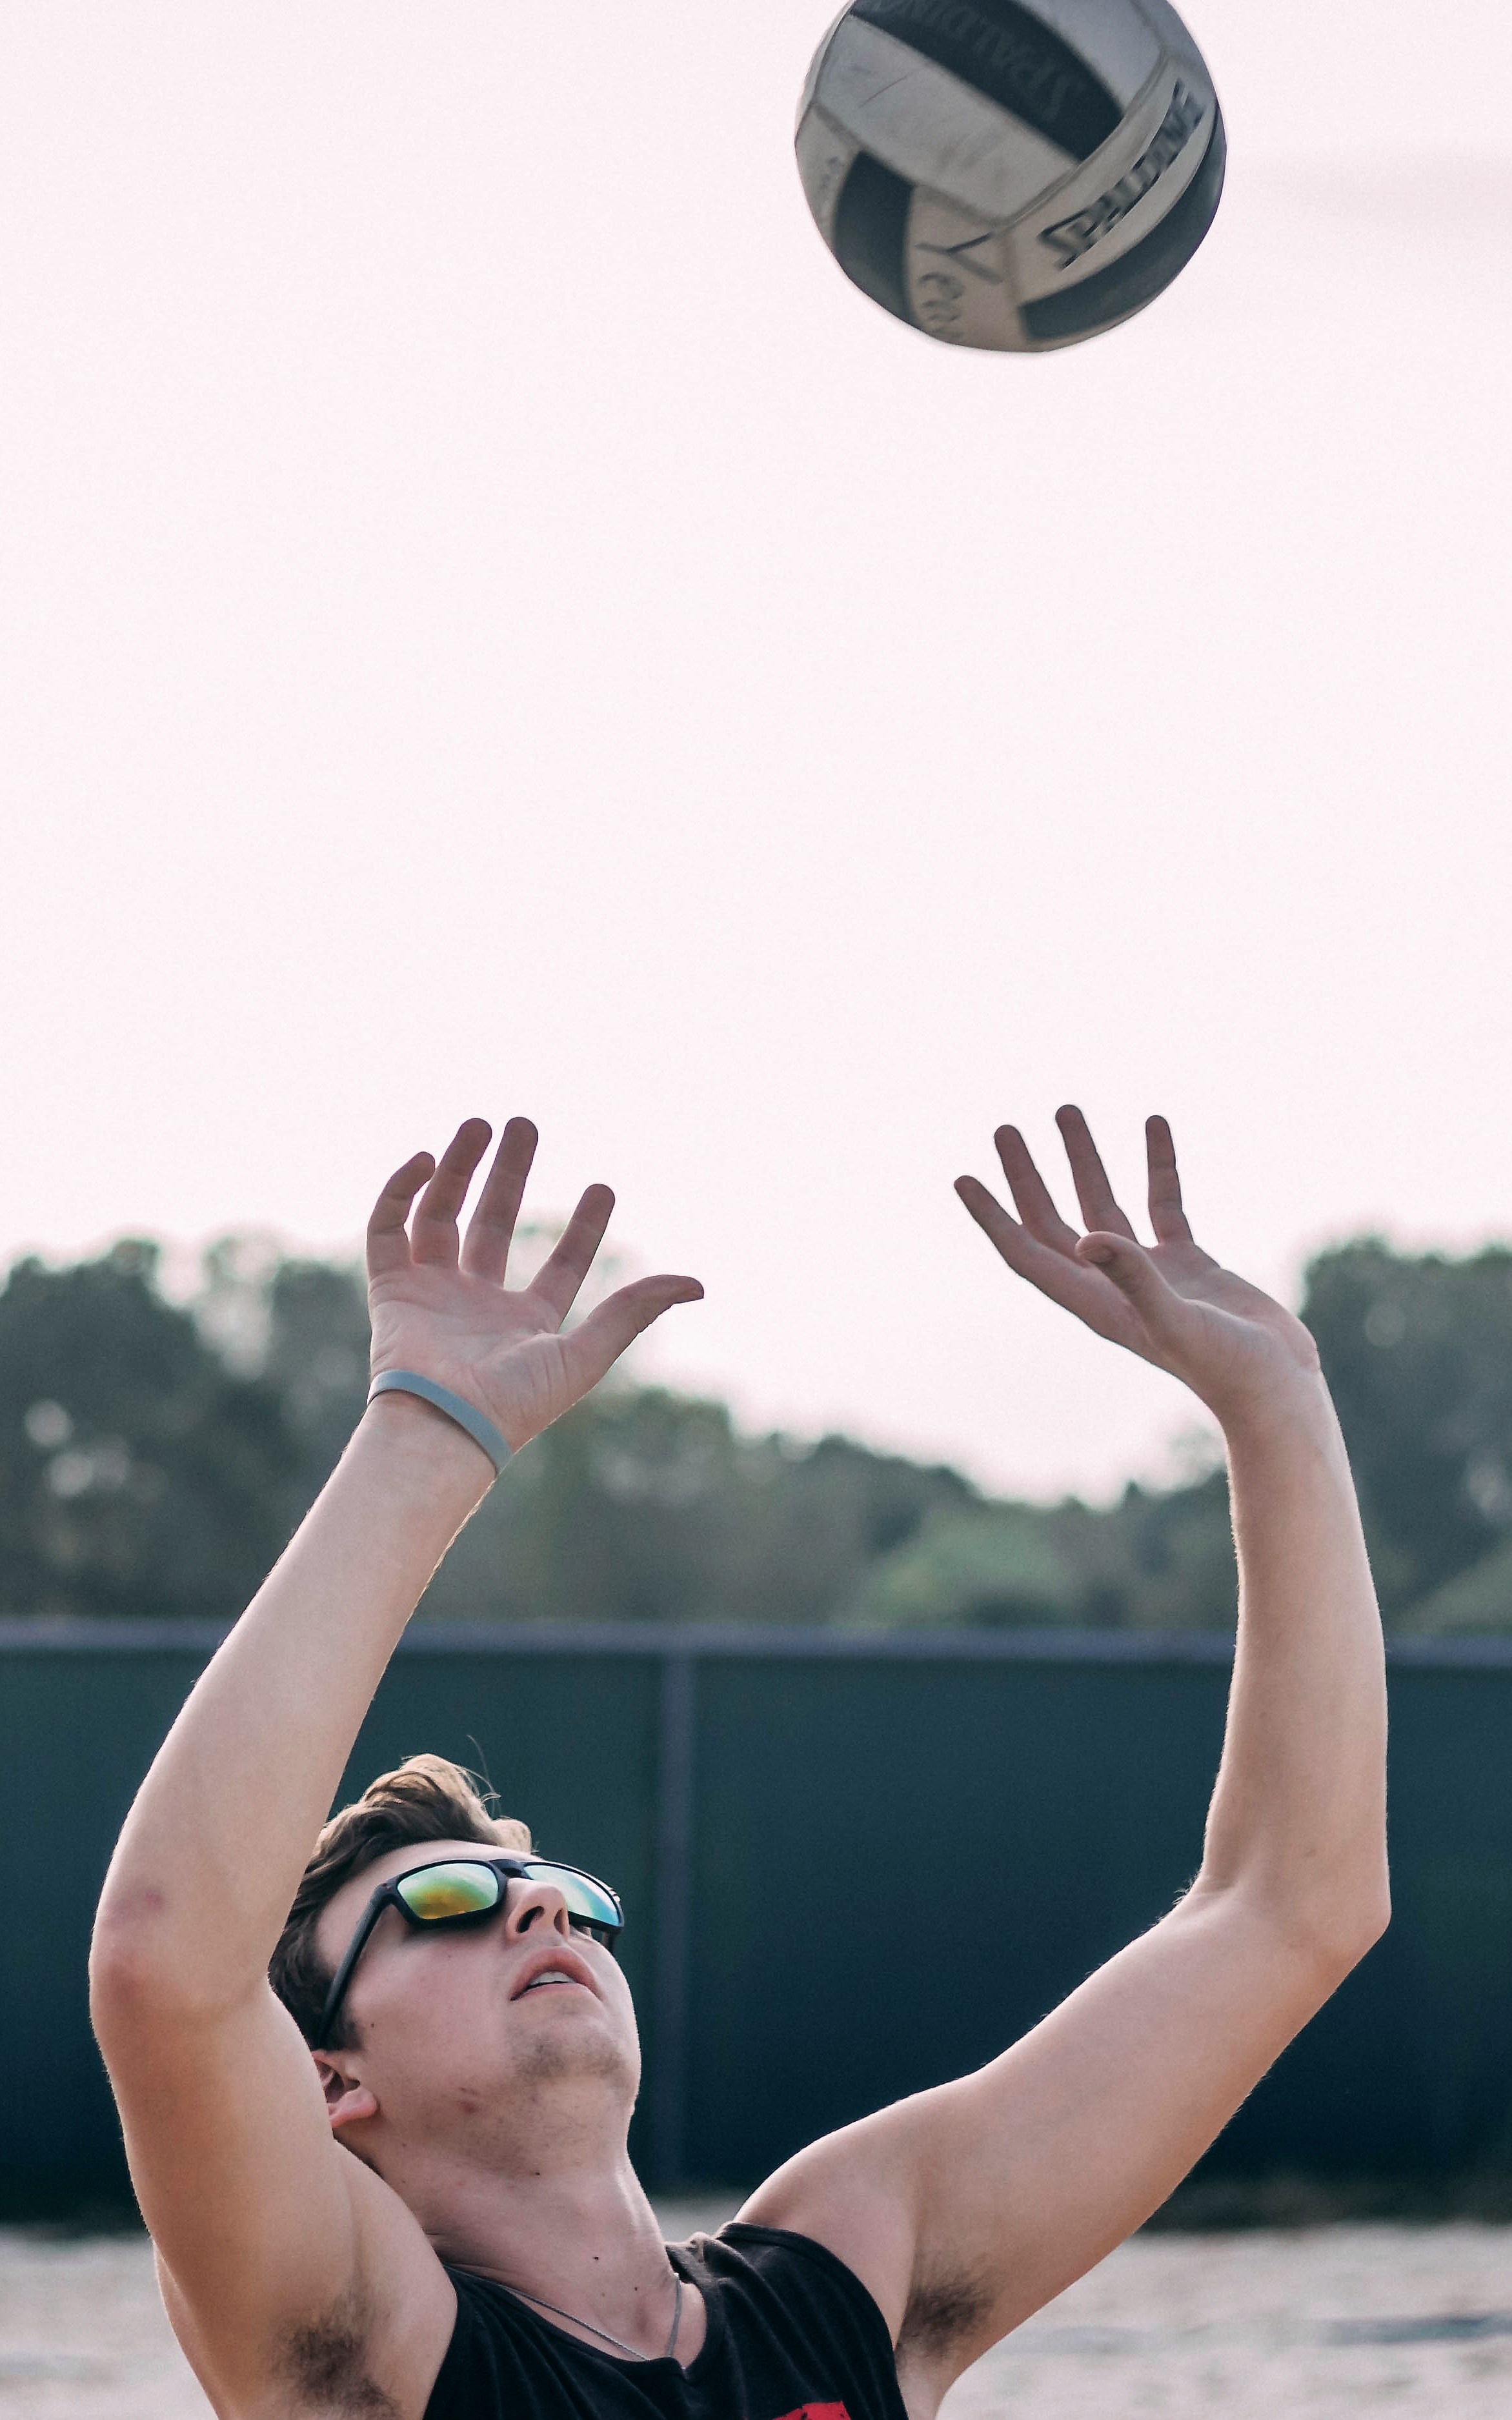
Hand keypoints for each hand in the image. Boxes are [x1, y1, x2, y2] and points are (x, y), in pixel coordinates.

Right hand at [366, 1118, 701, 1452]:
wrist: (444, 1427)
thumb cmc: (514, 1402)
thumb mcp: (585, 1353)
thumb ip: (634, 1311)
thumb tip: (699, 1283)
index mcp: (527, 1323)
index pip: (562, 1265)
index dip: (584, 1228)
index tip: (604, 1187)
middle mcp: (477, 1304)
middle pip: (493, 1223)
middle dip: (508, 1173)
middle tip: (523, 1123)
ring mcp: (431, 1294)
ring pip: (440, 1215)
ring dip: (457, 1168)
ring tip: (479, 1123)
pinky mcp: (390, 1289)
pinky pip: (388, 1229)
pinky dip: (401, 1192)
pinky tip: (427, 1158)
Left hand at [956, 1108, 1318, 1424]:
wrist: (1278, 1390)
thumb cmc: (1228, 1368)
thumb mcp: (1176, 1321)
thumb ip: (1135, 1278)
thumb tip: (1087, 1238)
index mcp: (1097, 1303)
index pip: (1029, 1253)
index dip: (994, 1218)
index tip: (963, 1178)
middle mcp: (1113, 1286)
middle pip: (1053, 1223)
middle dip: (1028, 1177)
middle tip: (1004, 1129)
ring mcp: (1151, 1274)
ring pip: (1104, 1205)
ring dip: (1084, 1161)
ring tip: (1066, 1110)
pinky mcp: (1189, 1265)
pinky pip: (1163, 1203)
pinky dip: (1157, 1165)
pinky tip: (1154, 1123)